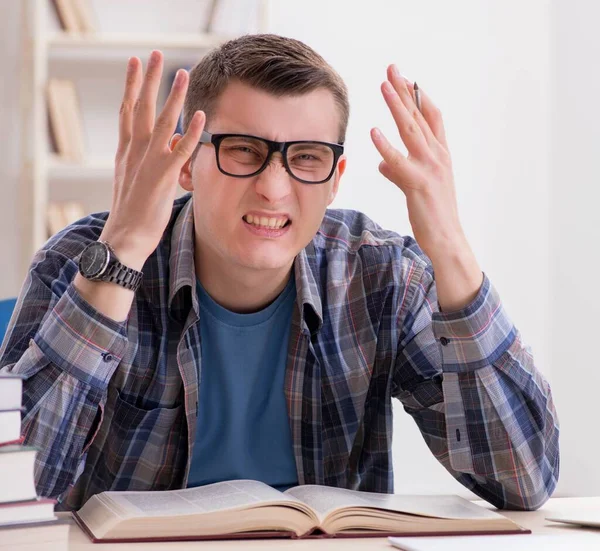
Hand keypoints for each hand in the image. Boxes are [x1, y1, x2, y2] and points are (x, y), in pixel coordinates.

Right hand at [100, 50, 205, 269]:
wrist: (124, 239)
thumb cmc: (132, 214)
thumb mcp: (134, 182)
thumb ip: (148, 161)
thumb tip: (168, 144)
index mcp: (126, 152)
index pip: (128, 112)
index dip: (132, 87)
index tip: (135, 65)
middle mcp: (134, 152)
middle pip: (141, 108)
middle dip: (148, 79)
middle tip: (153, 54)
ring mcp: (148, 163)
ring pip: (162, 122)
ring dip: (172, 96)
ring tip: (181, 73)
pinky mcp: (163, 177)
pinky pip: (180, 150)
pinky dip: (191, 132)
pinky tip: (200, 115)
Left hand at [370, 64, 463, 258]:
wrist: (446, 239)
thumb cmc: (433, 213)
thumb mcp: (416, 187)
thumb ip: (399, 171)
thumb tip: (382, 163)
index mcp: (440, 154)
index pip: (430, 116)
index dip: (418, 96)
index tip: (404, 78)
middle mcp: (438, 156)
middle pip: (420, 116)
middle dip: (405, 90)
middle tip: (392, 69)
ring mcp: (430, 168)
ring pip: (412, 131)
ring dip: (397, 106)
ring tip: (384, 86)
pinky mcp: (418, 184)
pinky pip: (400, 161)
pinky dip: (386, 146)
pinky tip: (374, 131)